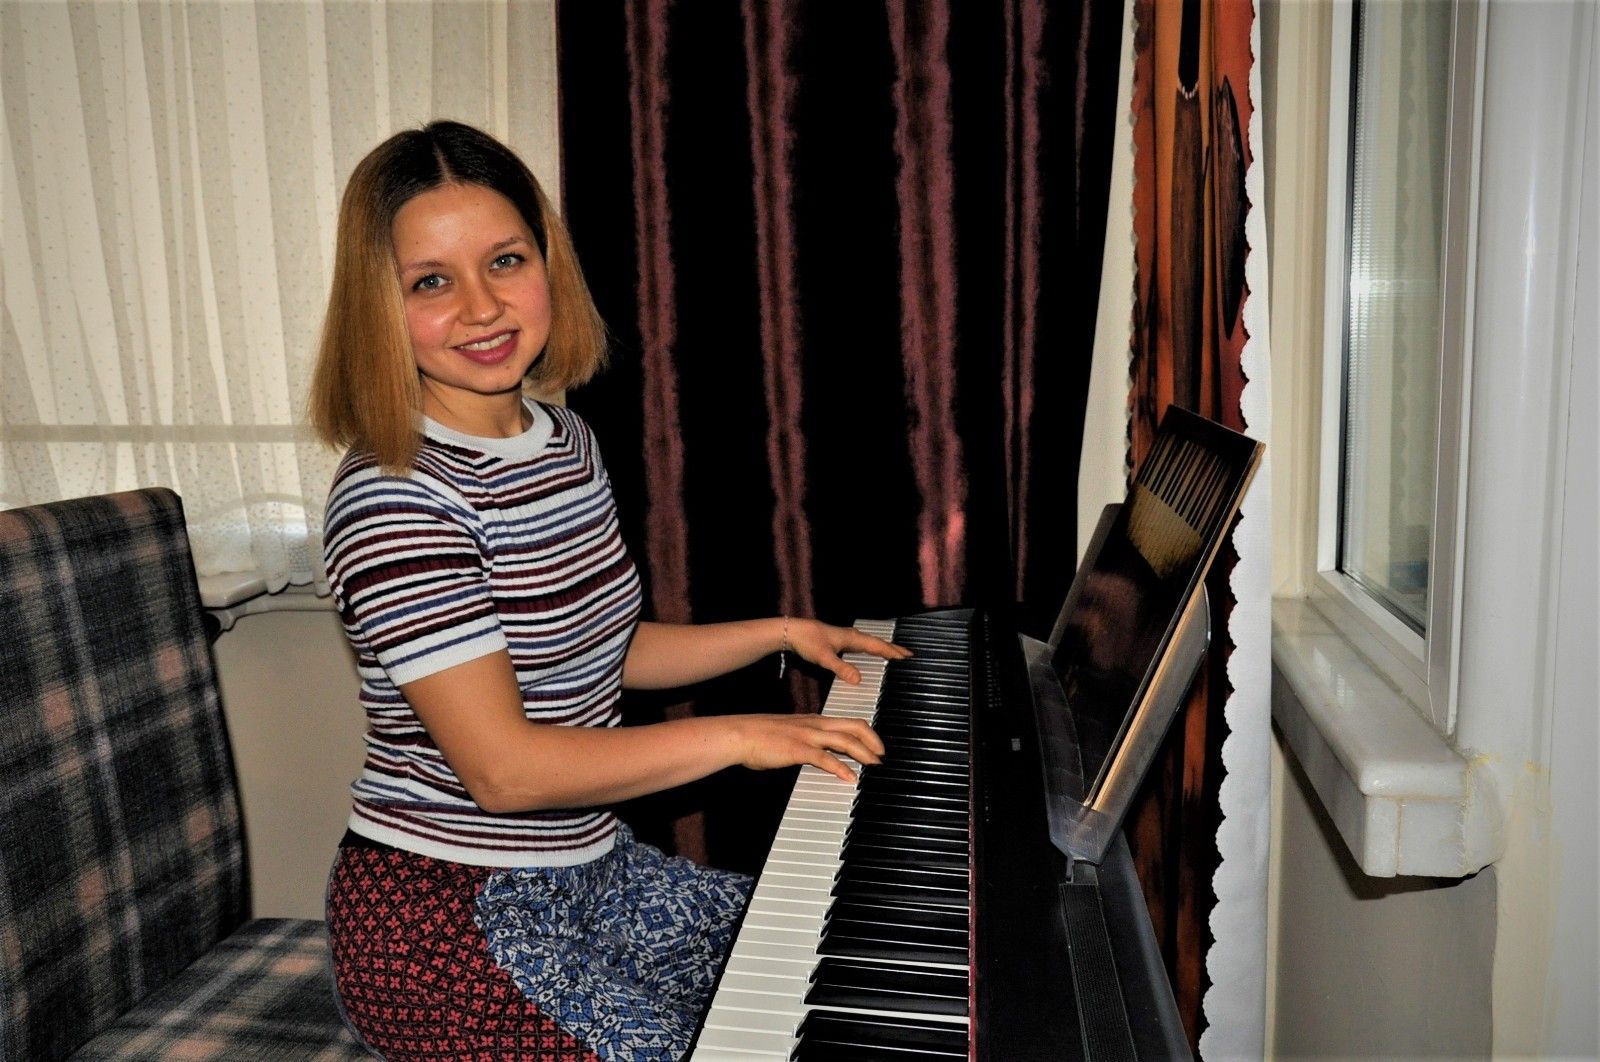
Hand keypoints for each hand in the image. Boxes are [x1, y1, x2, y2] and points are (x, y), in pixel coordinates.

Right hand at [726, 713, 886, 782]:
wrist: (741, 734)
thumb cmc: (762, 736)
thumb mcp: (791, 734)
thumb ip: (808, 742)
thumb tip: (820, 755)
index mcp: (814, 720)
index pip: (849, 722)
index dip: (868, 734)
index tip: (877, 747)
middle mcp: (815, 724)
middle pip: (854, 727)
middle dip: (873, 741)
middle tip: (882, 757)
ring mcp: (807, 735)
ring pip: (845, 740)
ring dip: (864, 754)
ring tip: (874, 766)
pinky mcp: (797, 749)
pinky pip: (824, 758)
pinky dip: (840, 768)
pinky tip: (849, 777)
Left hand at [781, 618, 912, 684]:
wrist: (792, 632)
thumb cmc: (808, 642)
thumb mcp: (824, 658)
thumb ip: (841, 668)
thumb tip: (858, 680)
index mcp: (852, 638)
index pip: (877, 646)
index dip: (893, 652)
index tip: (907, 657)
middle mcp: (852, 636)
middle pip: (877, 643)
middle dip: (893, 649)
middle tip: (908, 655)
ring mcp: (846, 638)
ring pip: (870, 643)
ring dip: (883, 648)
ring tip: (894, 654)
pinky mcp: (840, 641)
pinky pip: (862, 645)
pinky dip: (872, 649)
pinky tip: (870, 654)